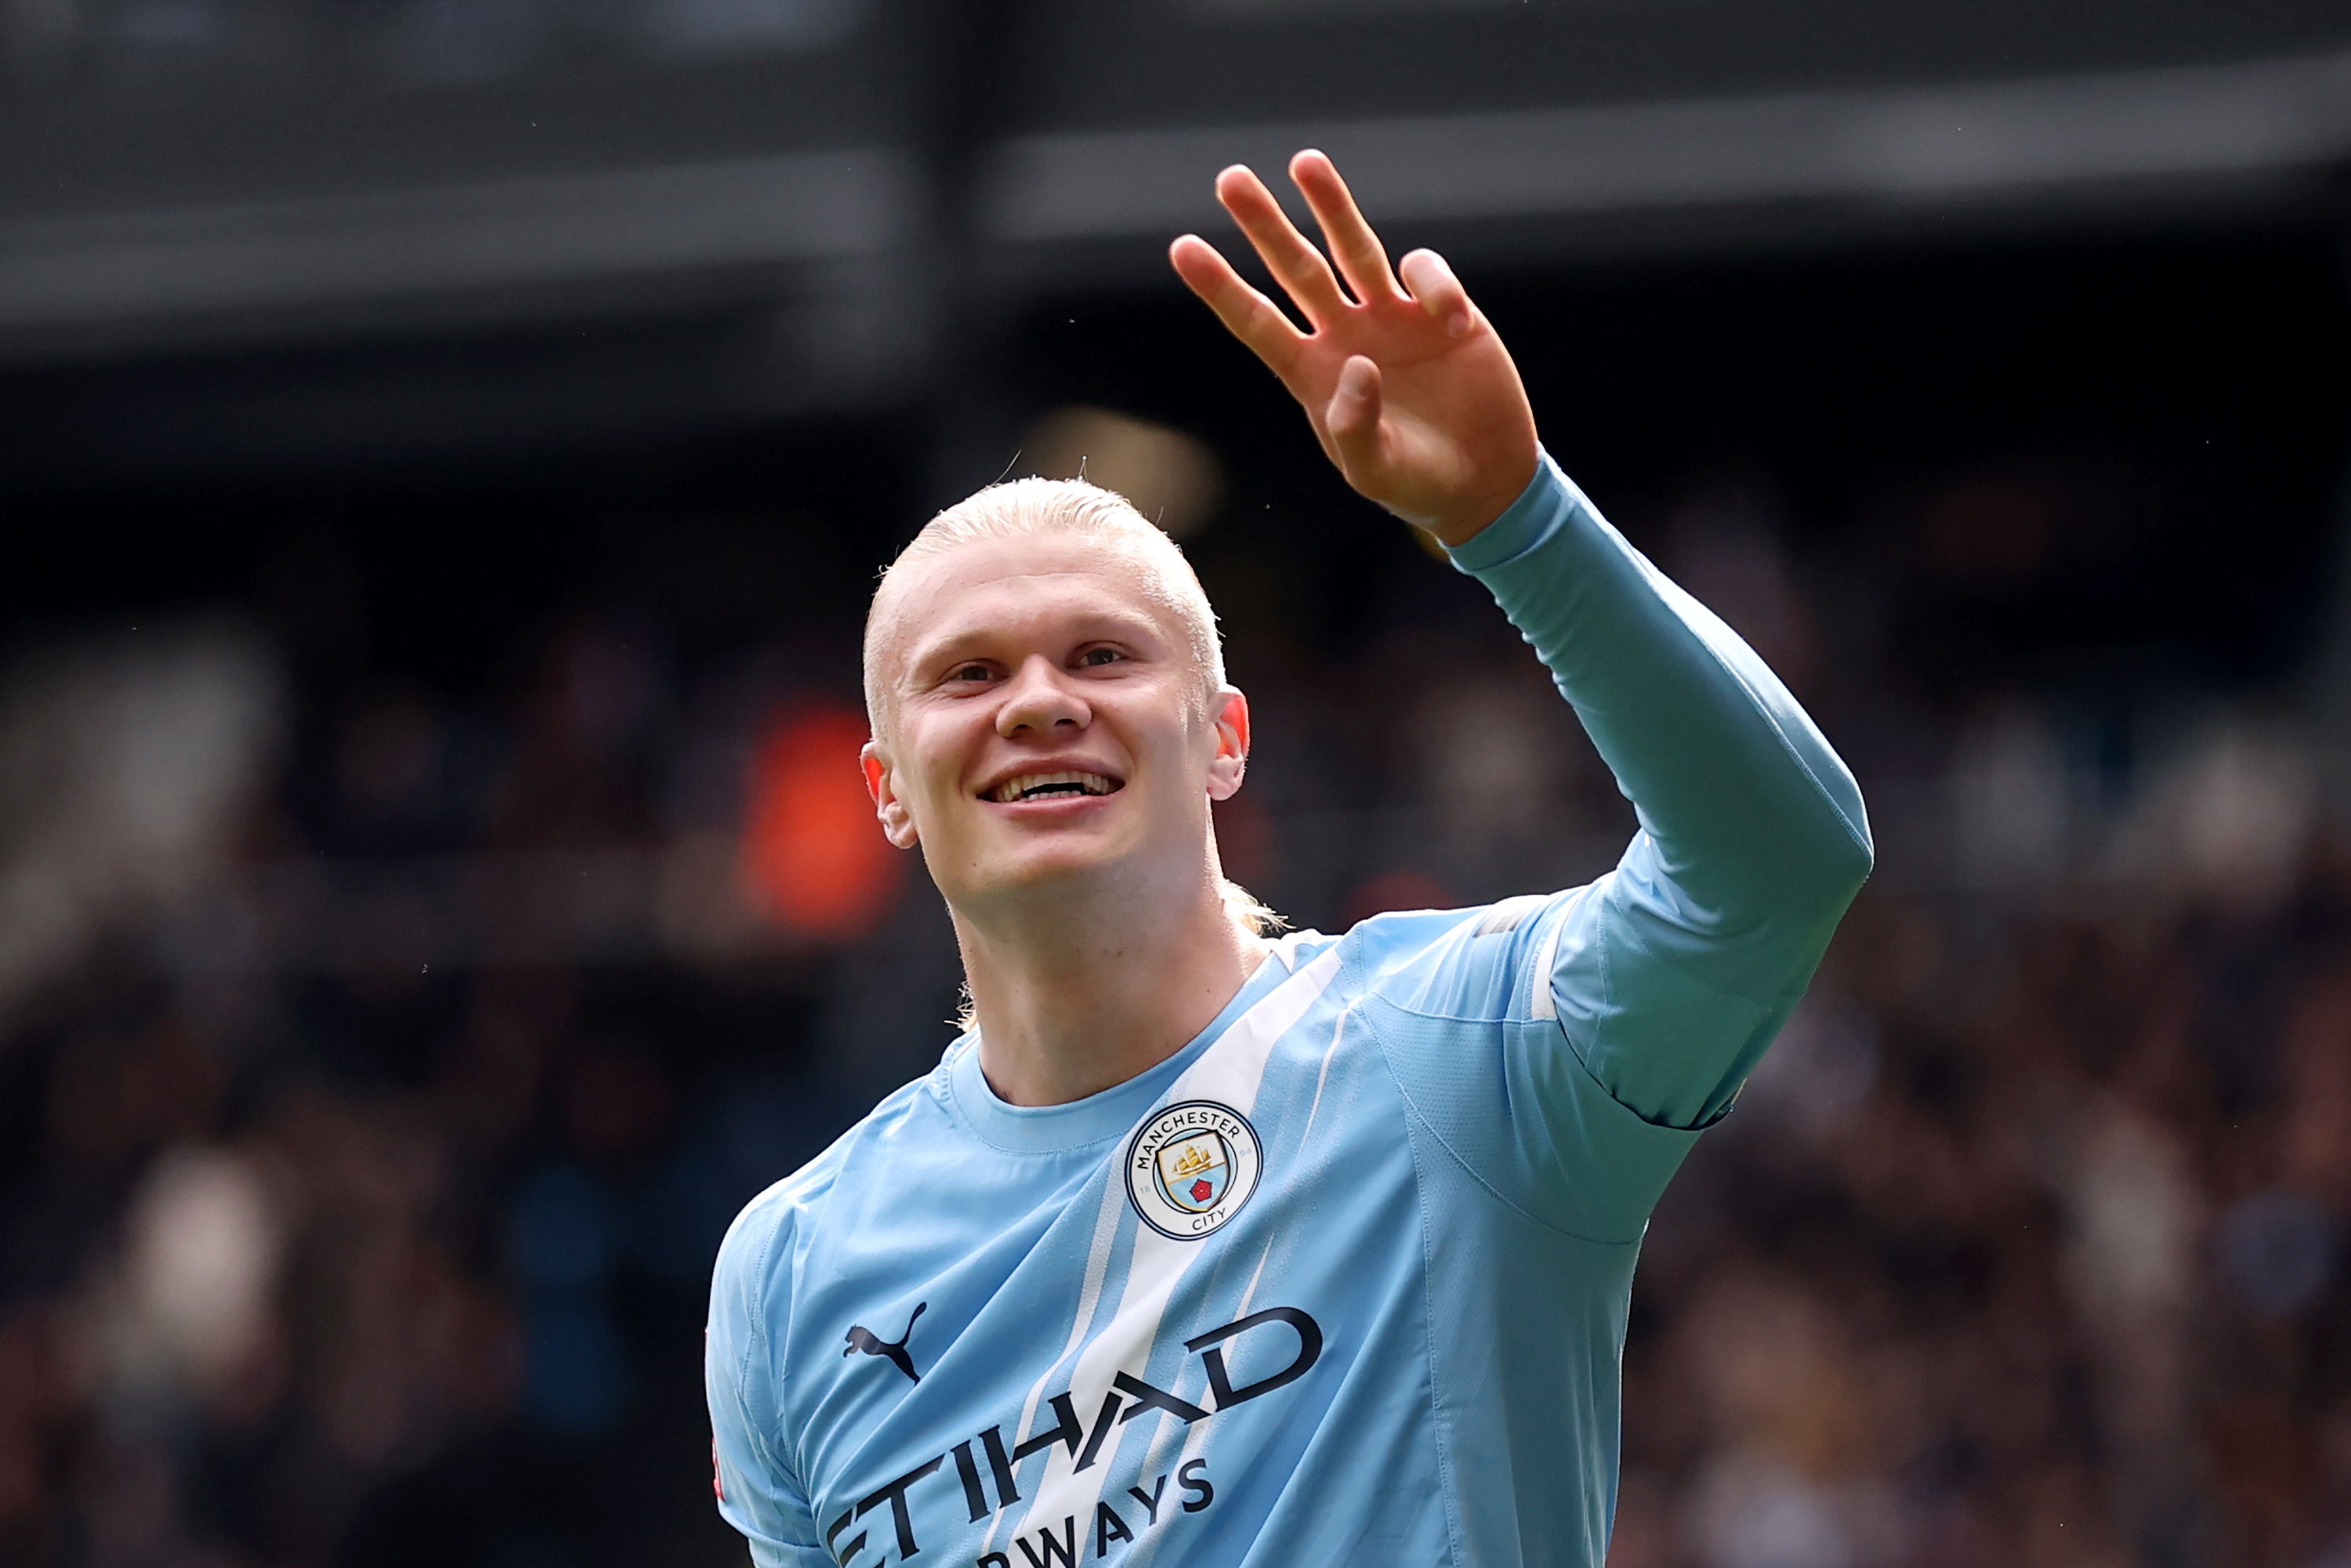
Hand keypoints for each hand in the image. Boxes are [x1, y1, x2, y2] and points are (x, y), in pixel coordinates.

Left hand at [1170, 150, 1538, 546]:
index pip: (1257, 322)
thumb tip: (1357, 365)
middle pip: (1295, 268)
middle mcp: (1345, 336)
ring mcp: (1390, 319)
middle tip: (1230, 178)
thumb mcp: (1377, 472)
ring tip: (1304, 161)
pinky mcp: (1440, 312)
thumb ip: (1356, 427)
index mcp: (1313, 375)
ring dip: (1330, 205)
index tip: (1182, 247)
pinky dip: (1435, 285)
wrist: (1484, 481)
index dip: (1221, 287)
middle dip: (1264, 225)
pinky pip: (1425, 274)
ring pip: (1353, 248)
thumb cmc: (1417, 485)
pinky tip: (1453, 323)